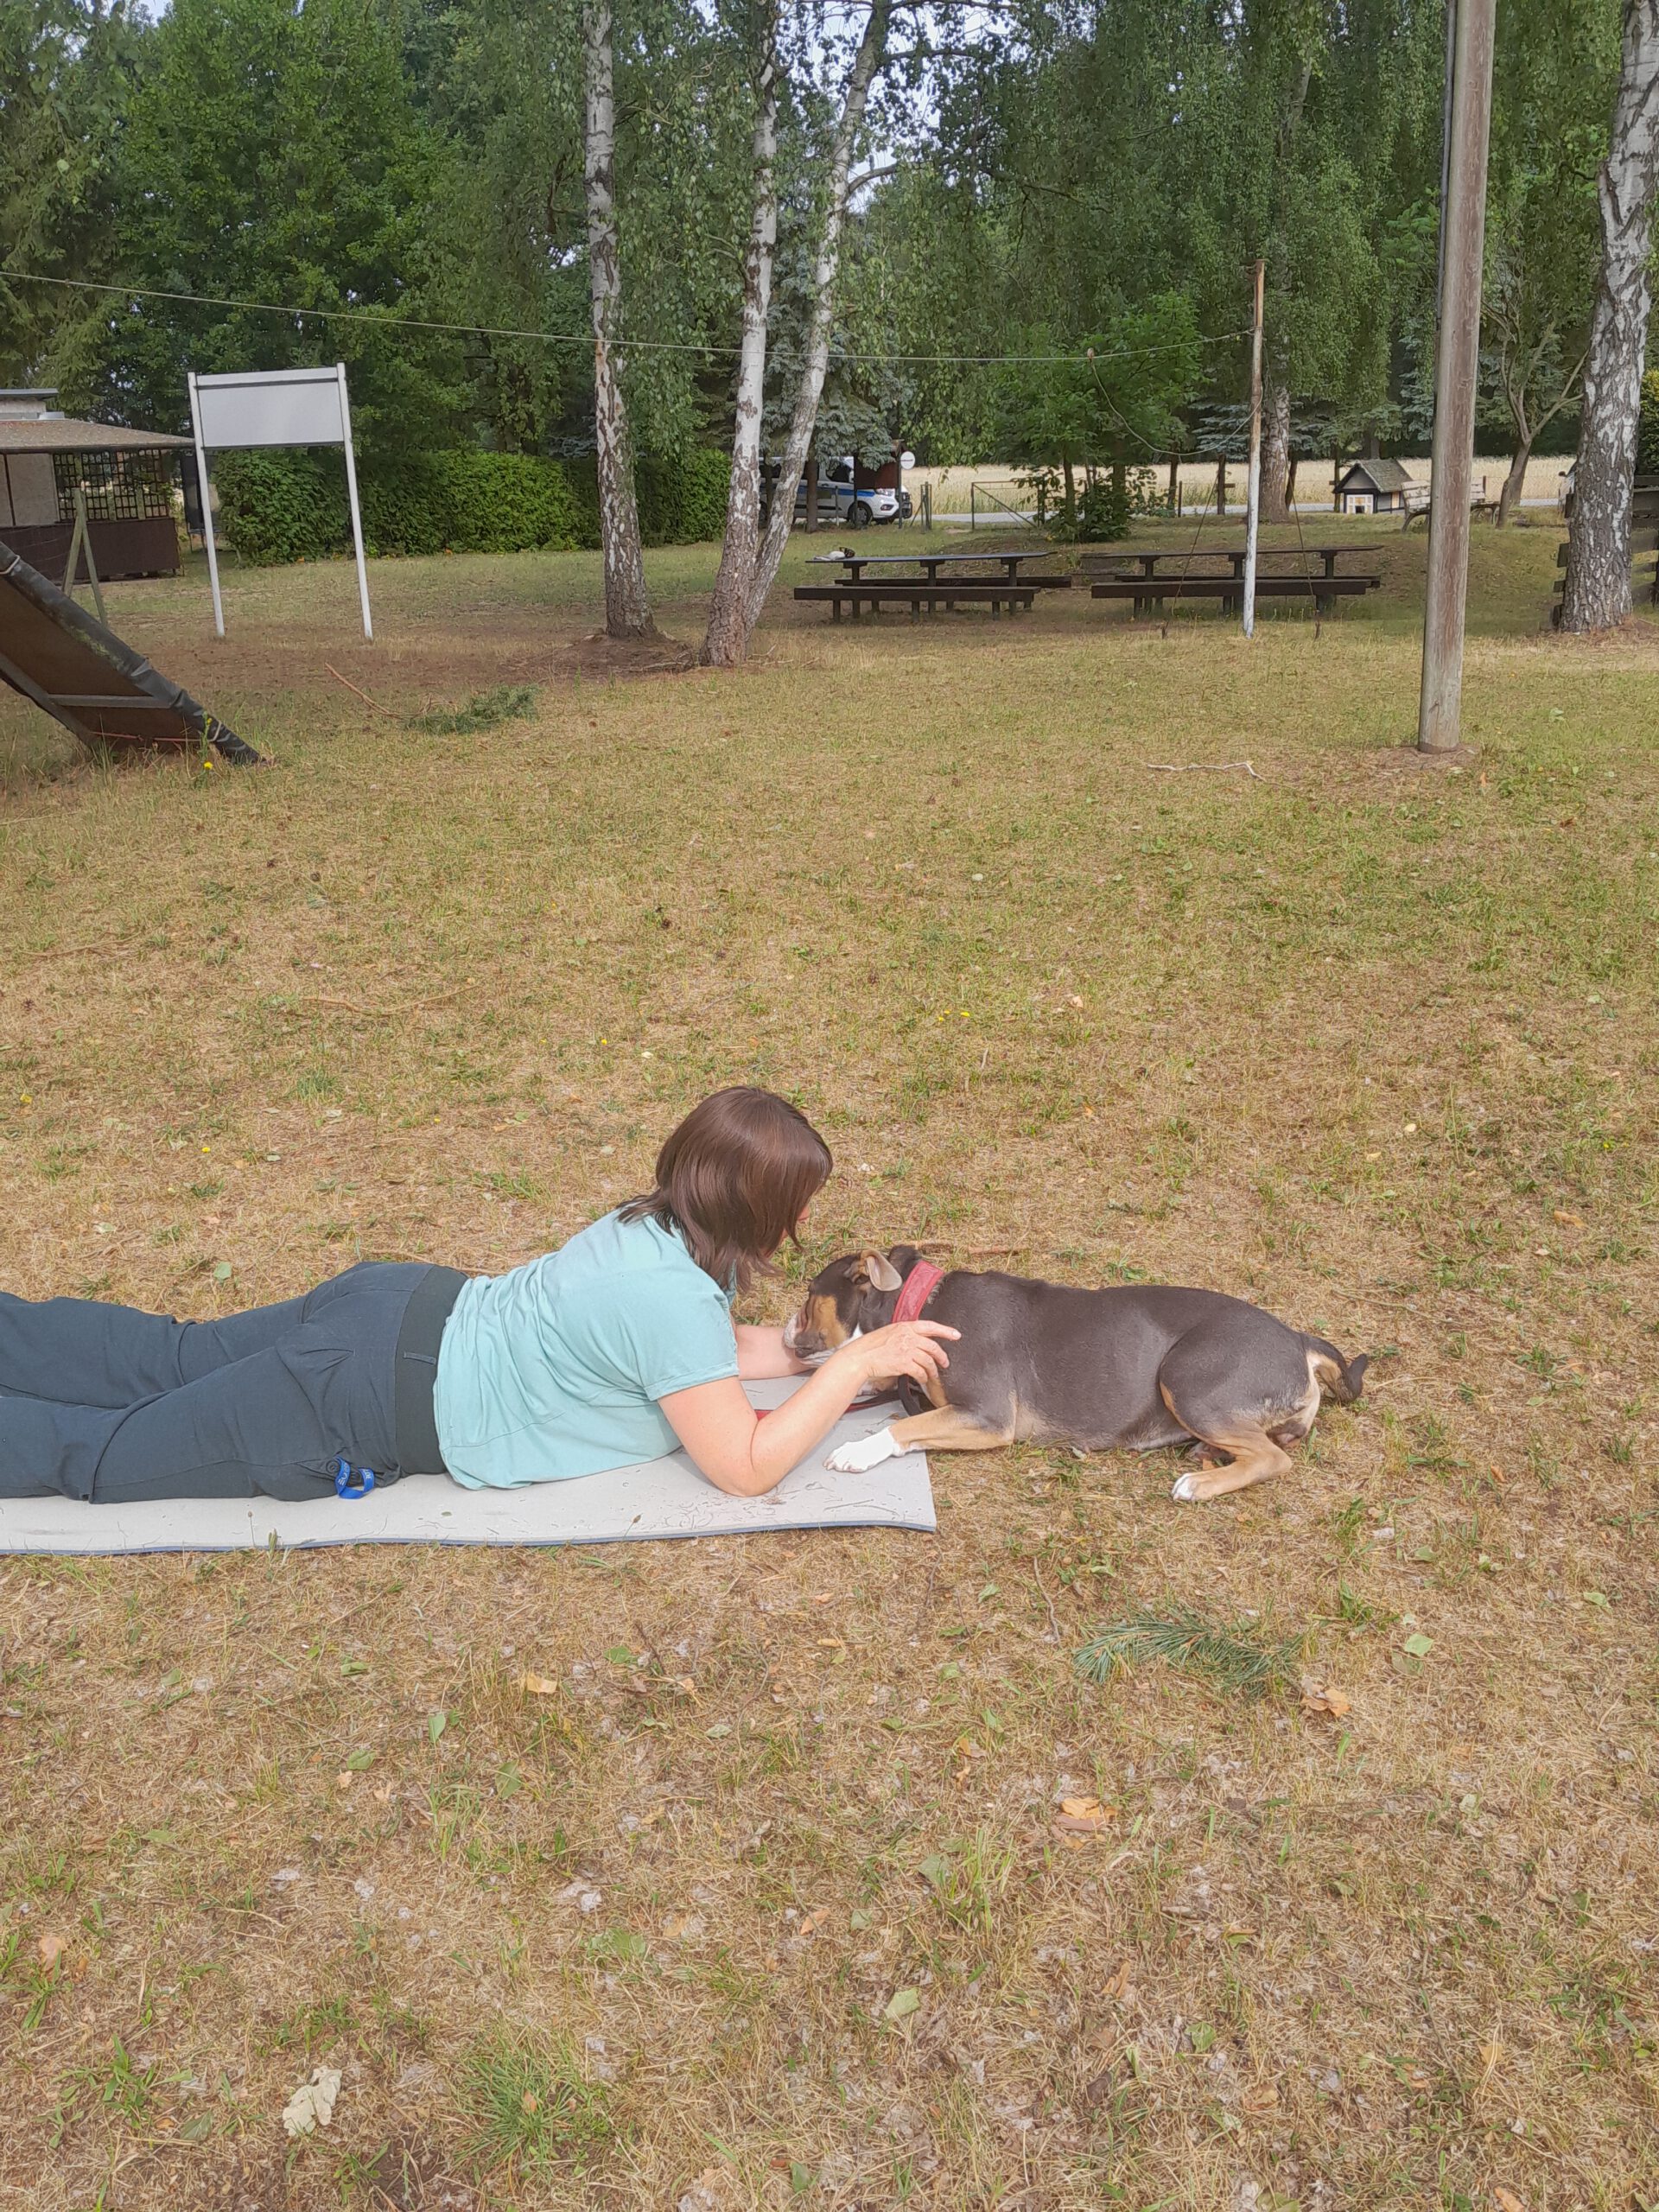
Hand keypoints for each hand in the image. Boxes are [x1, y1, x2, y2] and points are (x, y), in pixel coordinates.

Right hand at [839, 1318, 958, 1390]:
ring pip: (928, 1360)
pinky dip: (923, 1377)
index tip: (955, 1335)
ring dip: (933, 1370)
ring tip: (933, 1375)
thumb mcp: (888, 1334)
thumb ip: (904, 1335)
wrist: (860, 1357)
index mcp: (904, 1327)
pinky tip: (922, 1379)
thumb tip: (915, 1342)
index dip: (945, 1331)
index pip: (930, 1326)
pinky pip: (920, 1371)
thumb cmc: (870, 1347)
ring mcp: (906, 1349)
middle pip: (932, 1346)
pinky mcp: (904, 1363)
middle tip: (945, 1362)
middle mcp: (907, 1336)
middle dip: (942, 1356)